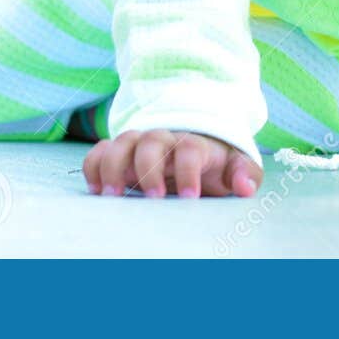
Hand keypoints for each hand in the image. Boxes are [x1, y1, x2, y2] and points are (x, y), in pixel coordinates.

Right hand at [82, 129, 262, 198]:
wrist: (195, 154)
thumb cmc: (215, 166)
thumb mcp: (236, 169)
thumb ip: (245, 175)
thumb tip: (245, 187)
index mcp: (195, 144)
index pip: (191, 148)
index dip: (189, 171)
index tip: (190, 198)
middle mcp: (164, 139)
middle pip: (152, 141)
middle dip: (149, 168)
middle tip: (152, 198)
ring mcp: (139, 144)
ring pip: (121, 142)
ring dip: (113, 166)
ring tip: (113, 196)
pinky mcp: (119, 153)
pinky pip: (100, 151)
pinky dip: (94, 166)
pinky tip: (95, 190)